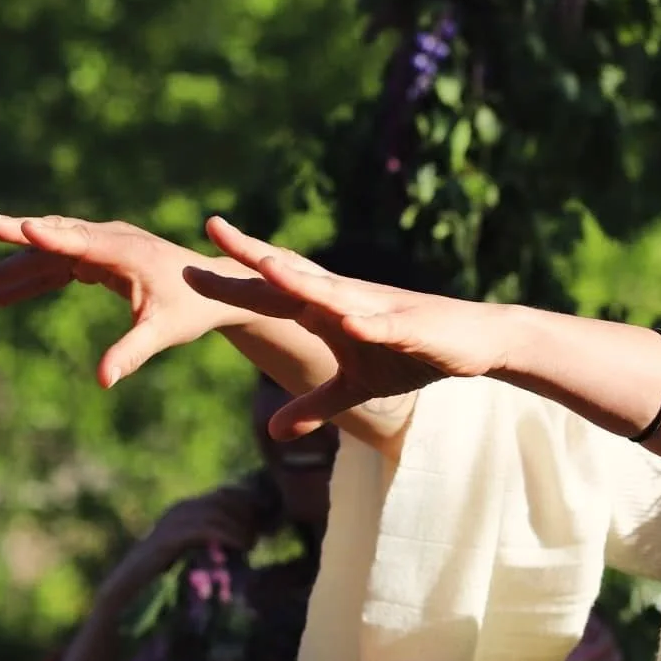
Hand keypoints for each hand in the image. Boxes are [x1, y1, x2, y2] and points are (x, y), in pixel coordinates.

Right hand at [0, 213, 249, 388]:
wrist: (213, 290)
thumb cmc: (192, 309)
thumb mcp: (165, 332)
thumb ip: (133, 351)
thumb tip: (104, 381)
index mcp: (129, 252)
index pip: (82, 241)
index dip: (51, 236)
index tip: (23, 227)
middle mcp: (113, 241)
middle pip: (56, 238)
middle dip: (15, 241)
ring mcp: (103, 247)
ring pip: (50, 254)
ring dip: (12, 270)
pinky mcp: (99, 259)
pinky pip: (57, 267)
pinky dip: (30, 282)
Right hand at [103, 483, 261, 608]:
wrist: (127, 593)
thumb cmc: (164, 577)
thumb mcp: (196, 552)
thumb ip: (216, 540)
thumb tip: (252, 537)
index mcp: (187, 509)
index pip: (226, 493)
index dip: (249, 504)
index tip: (265, 522)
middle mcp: (181, 509)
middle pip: (225, 499)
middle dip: (247, 514)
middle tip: (259, 535)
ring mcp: (173, 521)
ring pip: (218, 511)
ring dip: (241, 526)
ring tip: (251, 544)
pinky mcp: (169, 537)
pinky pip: (207, 528)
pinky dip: (229, 534)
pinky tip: (241, 546)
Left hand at [185, 216, 516, 437]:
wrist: (472, 342)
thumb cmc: (412, 354)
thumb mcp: (357, 385)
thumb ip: (314, 404)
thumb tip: (273, 432)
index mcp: (329, 310)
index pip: (273, 291)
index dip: (234, 278)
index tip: (189, 265)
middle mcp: (348, 299)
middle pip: (294, 275)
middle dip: (255, 254)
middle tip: (213, 228)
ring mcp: (380, 309)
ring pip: (335, 292)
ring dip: (302, 281)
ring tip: (267, 266)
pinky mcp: (411, 327)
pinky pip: (386, 326)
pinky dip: (369, 324)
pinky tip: (351, 323)